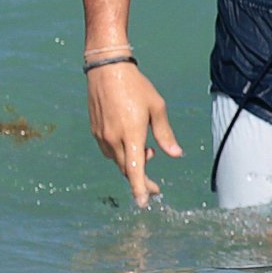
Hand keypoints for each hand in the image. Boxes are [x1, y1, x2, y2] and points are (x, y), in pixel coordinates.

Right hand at [86, 63, 180, 206]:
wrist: (107, 70)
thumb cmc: (136, 86)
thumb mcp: (157, 107)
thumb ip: (165, 133)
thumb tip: (176, 154)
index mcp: (131, 134)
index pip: (134, 169)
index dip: (139, 187)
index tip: (143, 202)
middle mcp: (114, 138)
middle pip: (126, 169)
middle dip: (141, 180)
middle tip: (156, 187)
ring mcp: (102, 136)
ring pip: (117, 161)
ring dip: (132, 164)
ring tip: (148, 153)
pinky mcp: (95, 131)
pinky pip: (109, 151)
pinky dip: (122, 154)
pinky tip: (132, 144)